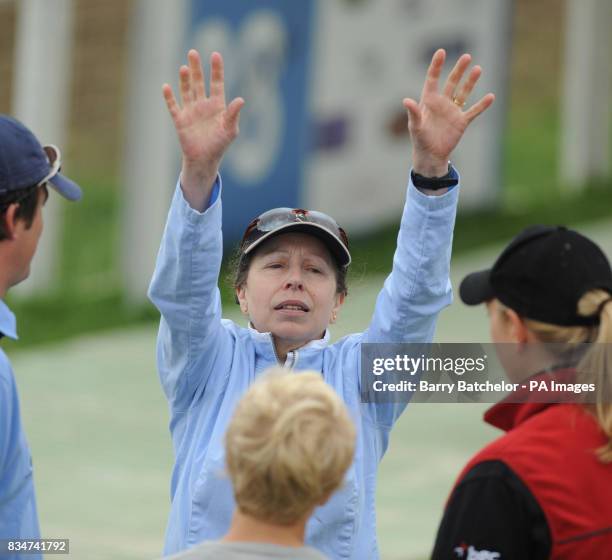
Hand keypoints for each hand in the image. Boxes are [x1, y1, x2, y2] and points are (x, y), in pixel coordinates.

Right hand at [163, 50, 244, 205]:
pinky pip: (173, 106)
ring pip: (187, 90)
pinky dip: (169, 97)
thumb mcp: (230, 130)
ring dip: (185, 79)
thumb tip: (241, 99)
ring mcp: (191, 111)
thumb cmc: (220, 145)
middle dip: (197, 68)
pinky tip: (166, 87)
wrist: (204, 160)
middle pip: (199, 82)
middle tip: (193, 52)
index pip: (217, 83)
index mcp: (217, 106)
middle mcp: (203, 105)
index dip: (216, 70)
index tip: (215, 55)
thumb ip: (233, 114)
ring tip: (184, 67)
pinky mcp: (180, 120)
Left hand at [403, 49, 494, 176]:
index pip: (432, 79)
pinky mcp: (461, 122)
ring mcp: (452, 111)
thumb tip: (405, 100)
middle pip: (451, 82)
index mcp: (428, 101)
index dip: (436, 66)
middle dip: (458, 69)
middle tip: (466, 56)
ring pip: (463, 93)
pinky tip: (491, 96)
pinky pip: (473, 111)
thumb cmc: (419, 140)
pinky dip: (482, 105)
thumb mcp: (415, 126)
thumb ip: (413, 113)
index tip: (441, 52)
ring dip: (470, 82)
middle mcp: (442, 103)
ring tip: (478, 69)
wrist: (430, 156)